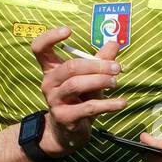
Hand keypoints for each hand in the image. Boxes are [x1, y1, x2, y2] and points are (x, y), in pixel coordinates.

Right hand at [30, 27, 124, 156]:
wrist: (69, 131)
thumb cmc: (79, 99)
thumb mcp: (90, 78)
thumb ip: (101, 60)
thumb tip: (114, 43)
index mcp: (51, 69)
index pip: (39, 48)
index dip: (50, 37)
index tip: (68, 30)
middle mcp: (49, 83)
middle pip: (70, 67)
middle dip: (97, 65)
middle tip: (117, 68)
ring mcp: (54, 101)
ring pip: (76, 85)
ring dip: (100, 81)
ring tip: (116, 82)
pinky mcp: (65, 117)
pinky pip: (87, 108)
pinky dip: (107, 104)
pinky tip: (121, 103)